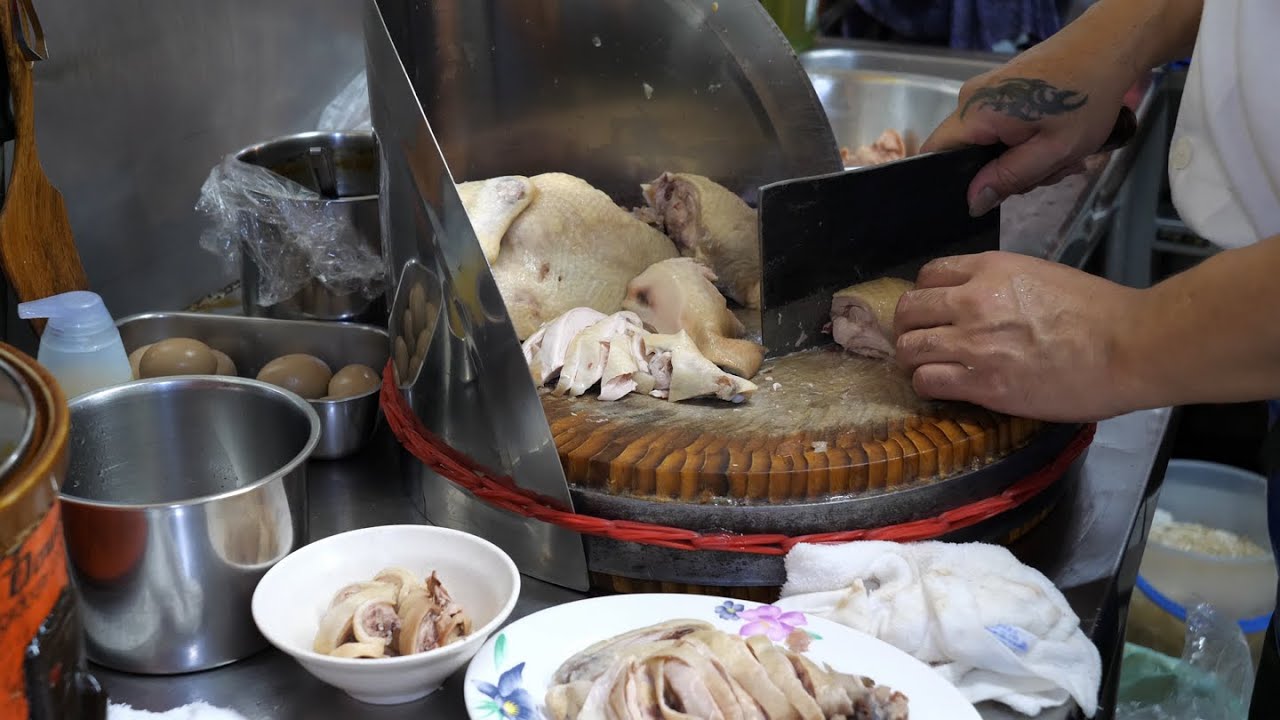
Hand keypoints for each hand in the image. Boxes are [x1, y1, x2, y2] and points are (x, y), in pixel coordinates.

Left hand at [893, 252, 1144, 422]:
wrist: (1128, 345)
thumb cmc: (1099, 312)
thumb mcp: (1042, 276)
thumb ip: (1002, 285)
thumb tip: (984, 301)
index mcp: (989, 269)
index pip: (928, 274)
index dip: (925, 296)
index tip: (933, 312)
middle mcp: (972, 300)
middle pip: (908, 310)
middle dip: (909, 328)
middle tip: (921, 343)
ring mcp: (973, 342)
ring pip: (909, 347)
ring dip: (913, 360)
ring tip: (928, 369)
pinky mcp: (982, 382)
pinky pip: (927, 381)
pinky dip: (926, 386)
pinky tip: (943, 389)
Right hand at [921, 44, 1132, 216]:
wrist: (1110, 45)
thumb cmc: (1086, 98)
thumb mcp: (1052, 151)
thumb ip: (1008, 179)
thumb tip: (972, 202)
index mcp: (975, 113)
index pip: (934, 154)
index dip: (953, 182)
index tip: (987, 197)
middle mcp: (971, 98)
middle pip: (967, 153)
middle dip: (1005, 173)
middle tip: (1047, 172)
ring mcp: (987, 91)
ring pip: (989, 143)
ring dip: (1023, 158)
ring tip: (1061, 154)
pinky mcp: (1004, 89)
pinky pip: (1001, 127)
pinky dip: (1027, 141)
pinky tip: (1056, 138)